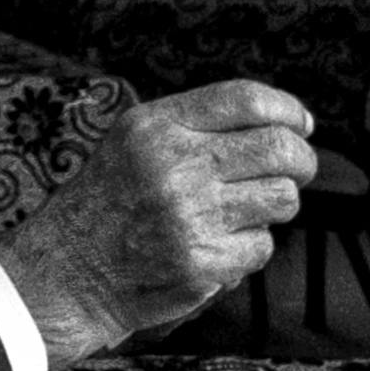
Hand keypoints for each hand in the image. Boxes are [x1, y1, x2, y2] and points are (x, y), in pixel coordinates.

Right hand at [0, 79, 314, 362]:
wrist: (67, 270)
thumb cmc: (109, 202)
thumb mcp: (134, 140)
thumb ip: (196, 124)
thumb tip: (286, 123)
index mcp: (157, 126)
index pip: (246, 100)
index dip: (287, 110)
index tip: (301, 124)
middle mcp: (174, 165)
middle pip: (278, 148)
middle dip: (302, 160)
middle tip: (298, 169)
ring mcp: (189, 216)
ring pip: (281, 198)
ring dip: (277, 204)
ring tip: (250, 209)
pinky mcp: (200, 263)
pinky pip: (262, 245)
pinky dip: (252, 247)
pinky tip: (224, 244)